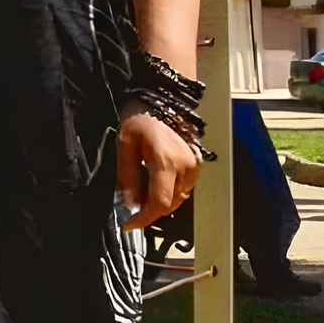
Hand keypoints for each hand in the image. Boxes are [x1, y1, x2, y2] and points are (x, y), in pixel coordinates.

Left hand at [116, 101, 200, 230]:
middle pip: (170, 205)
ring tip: (141, 194)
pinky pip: (183, 189)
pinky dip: (169, 192)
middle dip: (150, 211)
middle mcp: (186, 168)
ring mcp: (195, 167)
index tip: (130, 224)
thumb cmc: (142, 117)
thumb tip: (129, 203)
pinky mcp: (197, 165)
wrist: (163, 99)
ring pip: (178, 199)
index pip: (160, 203)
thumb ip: (127, 175)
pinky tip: (154, 185)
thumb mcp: (125, 144)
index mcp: (166, 162)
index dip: (145, 218)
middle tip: (132, 208)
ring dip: (160, 203)